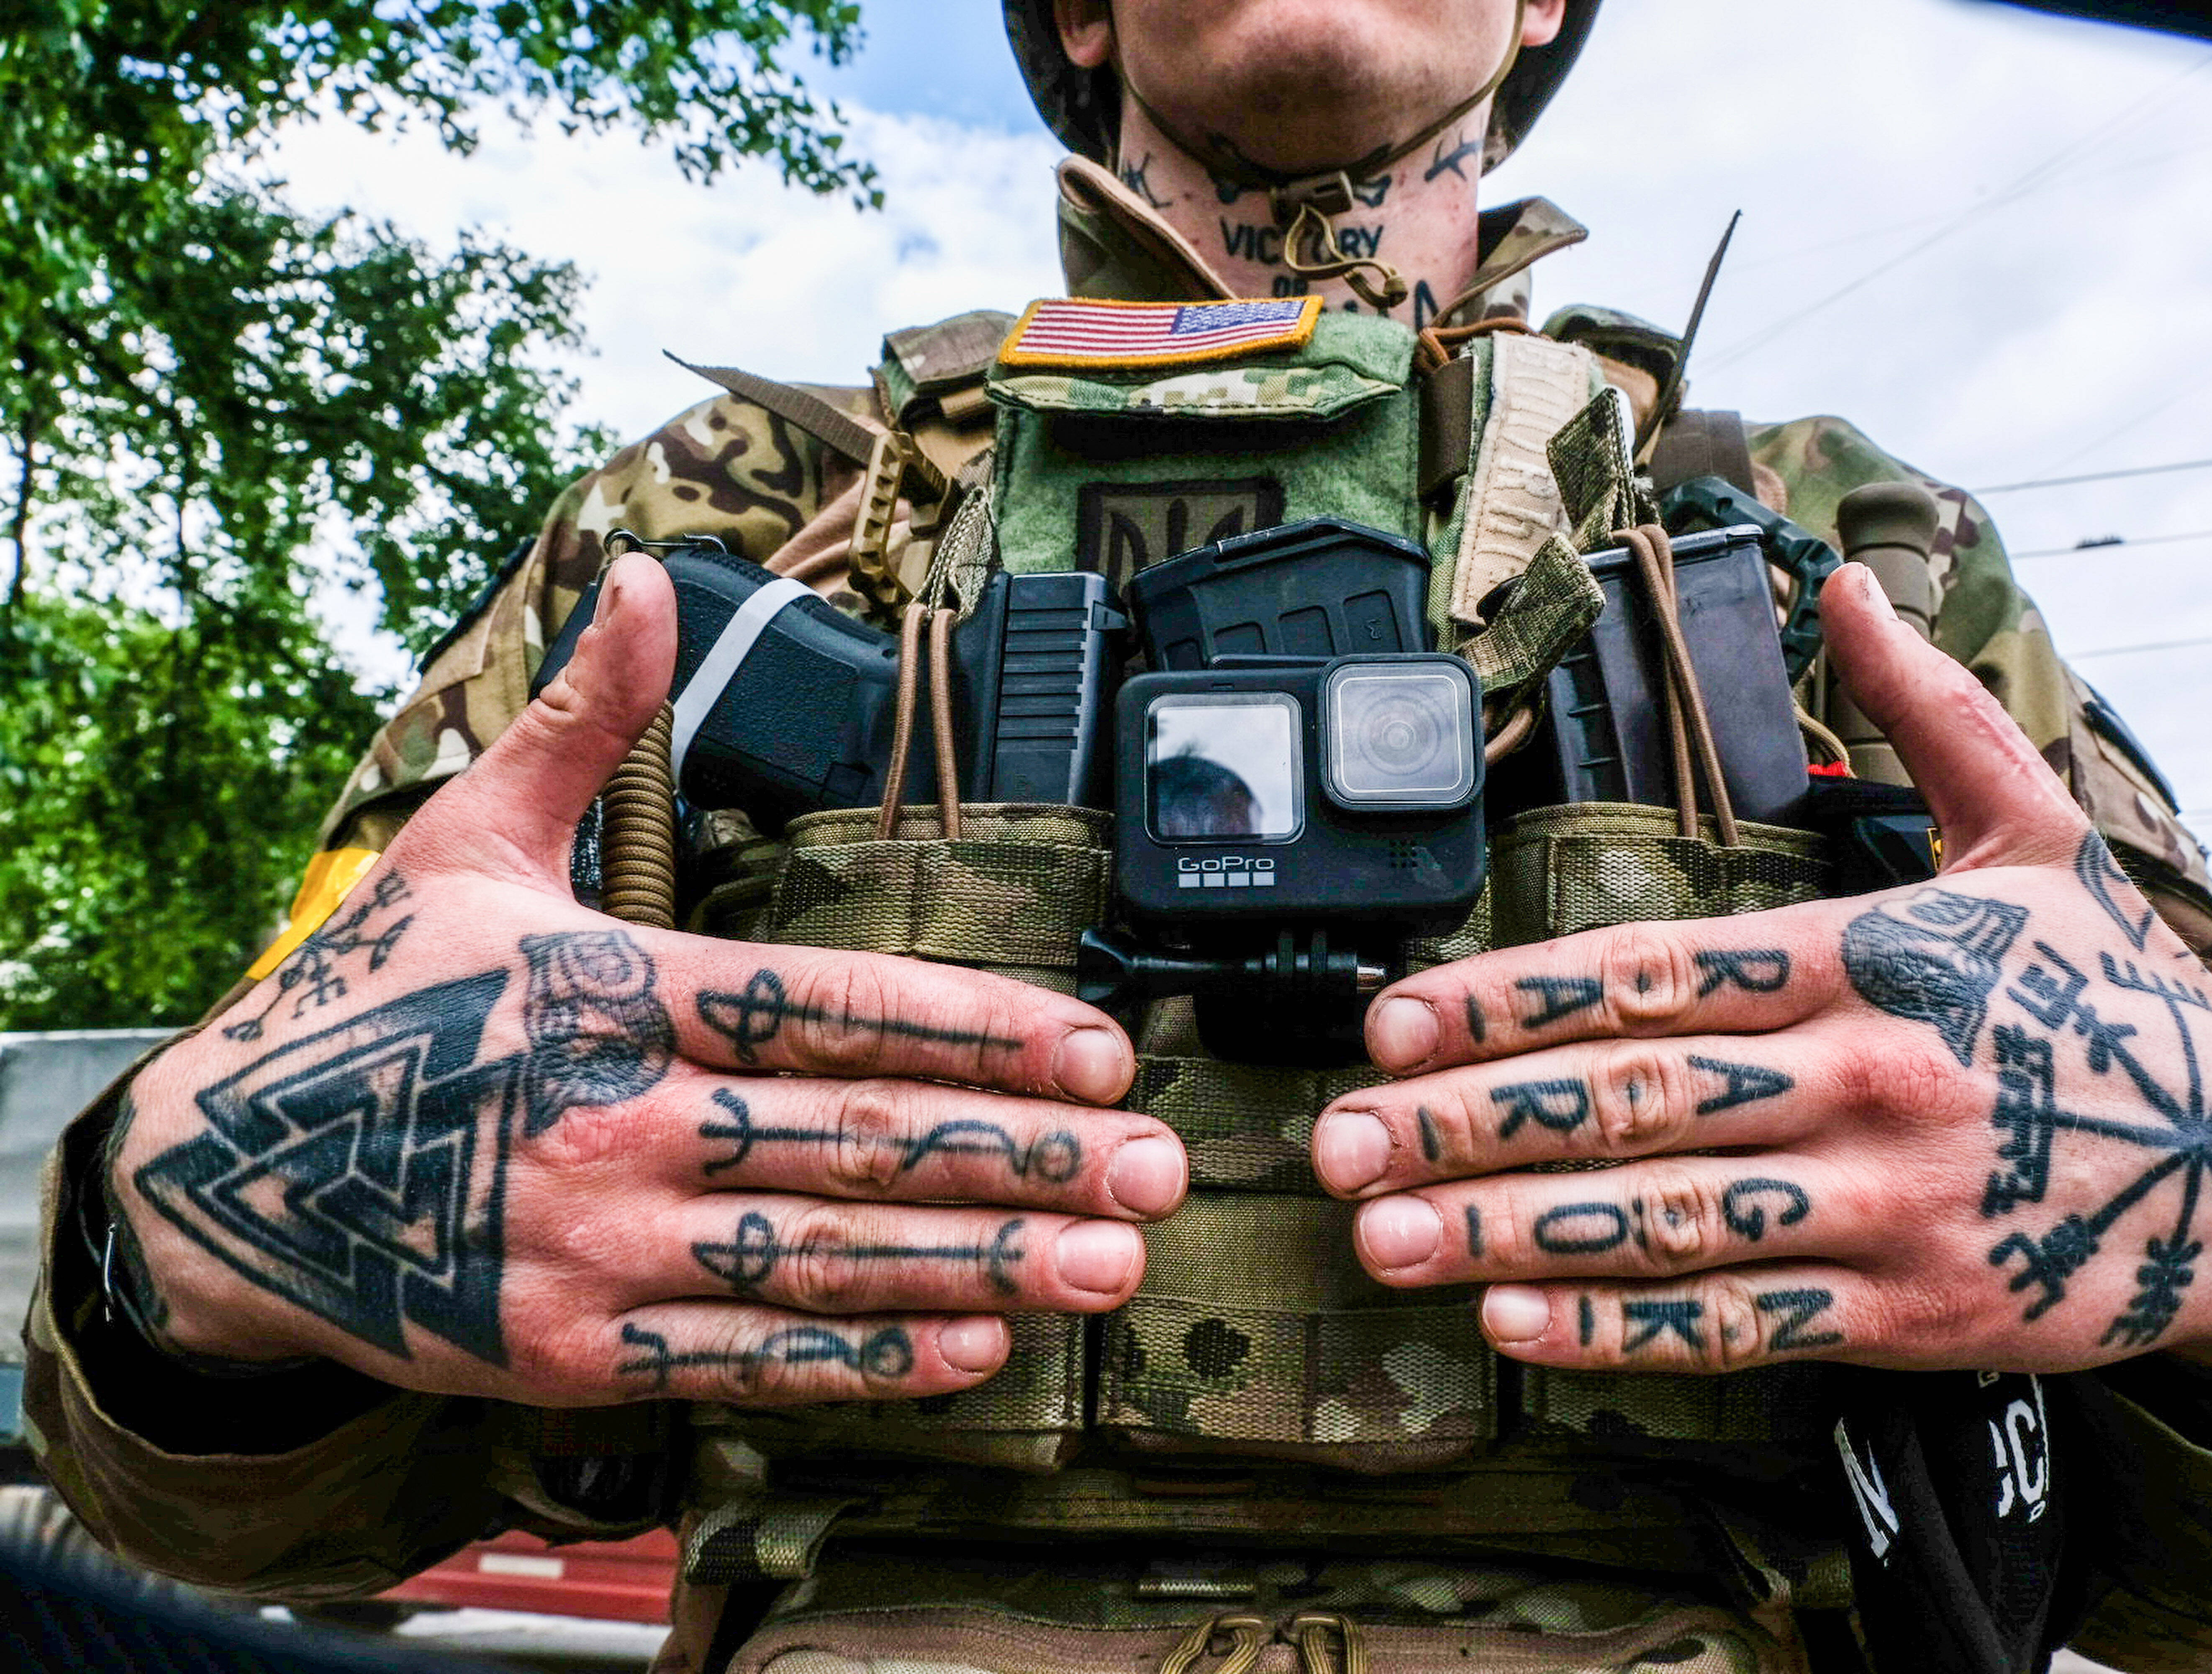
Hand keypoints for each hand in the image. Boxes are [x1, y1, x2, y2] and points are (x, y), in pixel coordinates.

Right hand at [114, 555, 1182, 1405]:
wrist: (215, 1183)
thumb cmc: (368, 1002)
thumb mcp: (466, 841)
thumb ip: (584, 722)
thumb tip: (643, 572)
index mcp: (608, 990)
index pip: (829, 1005)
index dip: (978, 1028)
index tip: (1098, 1049)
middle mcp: (616, 1121)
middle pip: (856, 1137)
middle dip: (1024, 1155)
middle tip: (1159, 1168)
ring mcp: (596, 1248)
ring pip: (827, 1257)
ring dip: (984, 1260)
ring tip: (1111, 1261)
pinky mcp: (573, 1351)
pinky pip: (750, 1360)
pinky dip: (870, 1357)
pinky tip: (981, 1345)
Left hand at [1310, 565, 2211, 1382]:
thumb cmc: (2115, 998)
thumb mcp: (2040, 833)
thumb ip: (1931, 711)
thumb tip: (1852, 581)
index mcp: (1873, 960)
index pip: (1651, 973)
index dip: (1508, 1001)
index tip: (1390, 1023)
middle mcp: (1869, 1080)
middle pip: (1631, 1100)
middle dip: (1466, 1124)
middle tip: (1337, 1145)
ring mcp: (1890, 1205)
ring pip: (1663, 1219)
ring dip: (1505, 1232)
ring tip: (1381, 1239)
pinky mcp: (1912, 1313)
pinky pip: (1736, 1324)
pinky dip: (1615, 1326)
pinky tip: (1508, 1320)